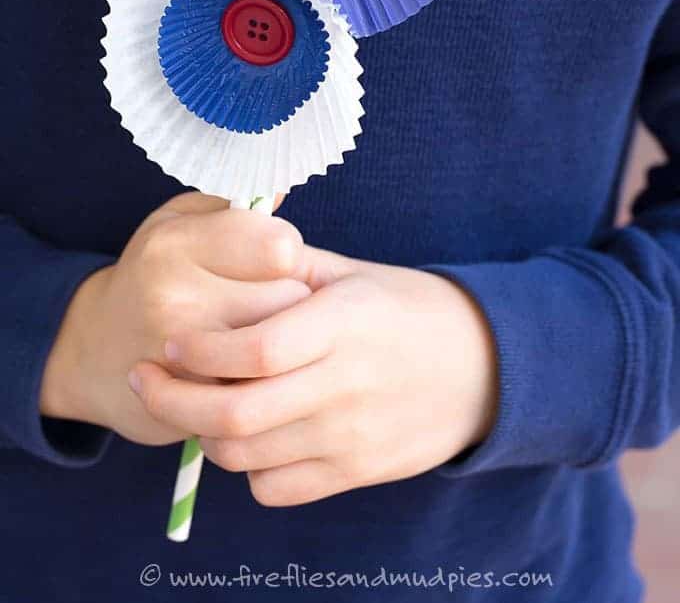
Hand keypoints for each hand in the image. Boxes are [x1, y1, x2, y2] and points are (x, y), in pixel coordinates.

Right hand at [40, 193, 307, 444]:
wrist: (92, 351)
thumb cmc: (153, 273)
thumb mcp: (179, 221)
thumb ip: (232, 205)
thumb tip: (283, 194)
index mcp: (176, 242)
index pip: (280, 245)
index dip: (287, 251)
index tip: (270, 259)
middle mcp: (175, 297)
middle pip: (291, 297)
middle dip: (293, 298)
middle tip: (271, 299)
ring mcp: (183, 357)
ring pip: (285, 345)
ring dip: (286, 340)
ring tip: (260, 330)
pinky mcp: (194, 404)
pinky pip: (265, 386)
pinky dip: (265, 379)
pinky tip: (243, 367)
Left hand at [129, 246, 497, 504]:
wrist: (486, 367)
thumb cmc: (413, 309)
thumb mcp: (359, 275)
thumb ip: (293, 266)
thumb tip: (232, 249)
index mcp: (344, 324)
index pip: (254, 351)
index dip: (199, 351)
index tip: (170, 341)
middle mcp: (345, 385)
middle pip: (234, 416)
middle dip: (172, 401)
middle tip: (146, 378)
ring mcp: (351, 436)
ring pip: (245, 456)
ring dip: (203, 432)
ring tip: (196, 402)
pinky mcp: (358, 471)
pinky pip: (276, 488)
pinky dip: (247, 466)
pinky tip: (252, 434)